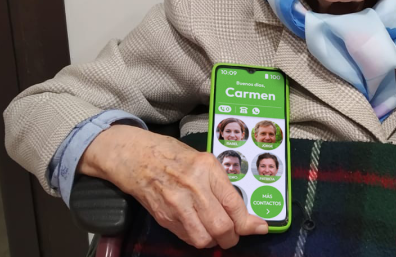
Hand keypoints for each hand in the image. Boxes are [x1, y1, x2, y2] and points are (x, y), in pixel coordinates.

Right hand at [78, 125, 268, 247]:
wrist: (136, 156)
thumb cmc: (172, 155)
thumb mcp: (202, 160)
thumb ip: (221, 184)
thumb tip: (242, 210)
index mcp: (207, 168)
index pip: (234, 204)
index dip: (249, 222)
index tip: (259, 228)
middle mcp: (193, 186)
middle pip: (222, 226)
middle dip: (233, 237)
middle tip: (235, 235)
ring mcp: (176, 203)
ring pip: (205, 238)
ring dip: (215, 241)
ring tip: (217, 235)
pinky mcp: (164, 216)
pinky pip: (188, 237)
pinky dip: (198, 239)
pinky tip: (200, 229)